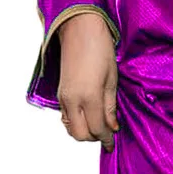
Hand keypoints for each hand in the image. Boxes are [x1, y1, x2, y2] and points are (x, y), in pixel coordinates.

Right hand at [57, 12, 119, 151]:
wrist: (79, 30)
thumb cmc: (100, 50)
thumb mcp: (111, 80)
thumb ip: (110, 107)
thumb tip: (112, 127)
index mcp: (89, 97)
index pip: (97, 129)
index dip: (106, 139)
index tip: (112, 143)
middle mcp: (72, 101)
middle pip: (80, 134)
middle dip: (94, 138)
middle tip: (107, 133)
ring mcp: (63, 98)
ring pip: (70, 127)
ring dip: (84, 131)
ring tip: (98, 124)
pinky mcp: (60, 93)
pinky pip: (66, 116)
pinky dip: (77, 122)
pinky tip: (88, 115)